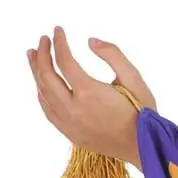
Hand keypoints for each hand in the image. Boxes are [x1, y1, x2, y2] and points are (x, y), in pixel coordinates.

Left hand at [27, 28, 155, 164]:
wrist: (144, 147)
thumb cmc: (142, 113)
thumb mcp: (134, 78)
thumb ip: (113, 54)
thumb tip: (91, 41)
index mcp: (90, 93)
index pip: (64, 61)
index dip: (59, 42)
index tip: (58, 30)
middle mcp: (74, 109)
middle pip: (47, 76)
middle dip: (42, 54)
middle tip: (43, 40)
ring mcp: (70, 123)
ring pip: (43, 93)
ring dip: (36, 71)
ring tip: (33, 55)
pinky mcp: (70, 133)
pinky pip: (47, 110)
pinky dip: (41, 93)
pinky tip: (41, 84)